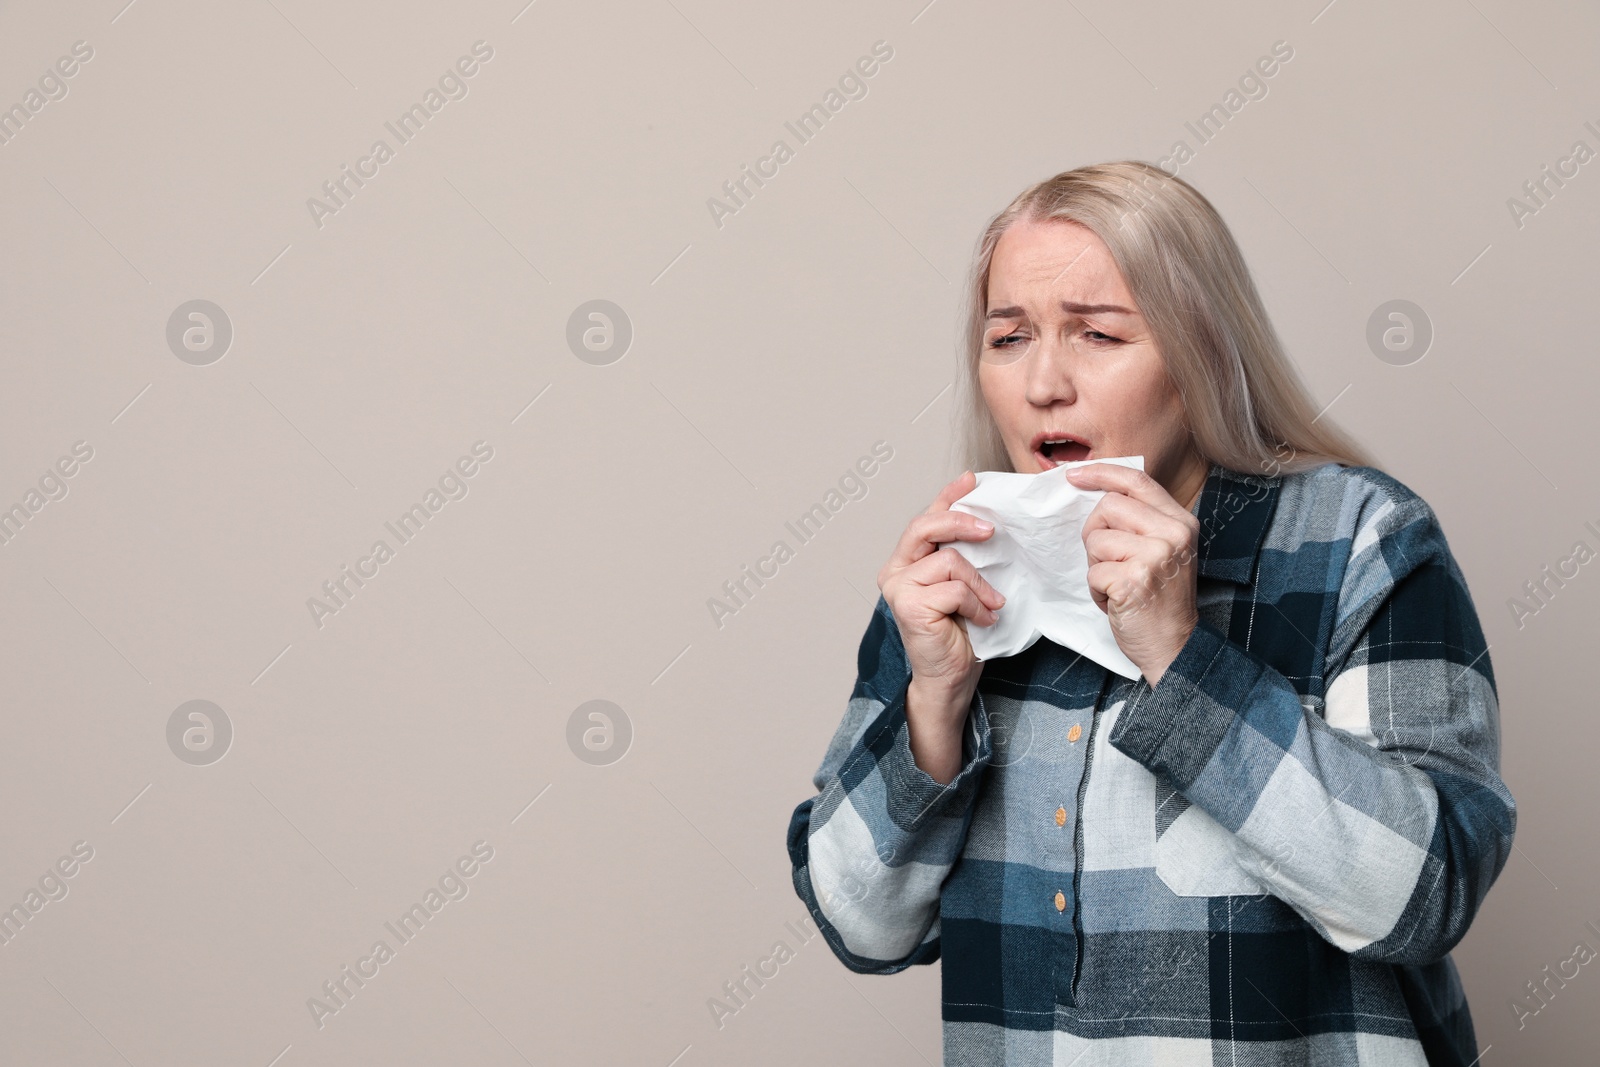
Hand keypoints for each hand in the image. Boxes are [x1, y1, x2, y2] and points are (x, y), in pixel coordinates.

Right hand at [877, 471, 1006, 696]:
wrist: (949, 678)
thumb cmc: (958, 634)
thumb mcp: (963, 586)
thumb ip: (963, 558)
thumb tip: (987, 524)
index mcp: (906, 561)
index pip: (926, 518)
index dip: (948, 496)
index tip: (971, 479)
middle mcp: (895, 570)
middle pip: (926, 526)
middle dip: (961, 521)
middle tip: (992, 531)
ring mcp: (899, 588)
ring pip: (950, 561)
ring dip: (980, 584)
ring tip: (992, 603)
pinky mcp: (909, 606)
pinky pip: (954, 590)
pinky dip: (976, 604)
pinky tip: (983, 620)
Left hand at [1064, 463, 1199, 685]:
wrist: (1174, 646)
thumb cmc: (1160, 599)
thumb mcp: (1163, 551)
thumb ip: (1140, 521)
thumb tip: (1095, 491)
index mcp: (1180, 521)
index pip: (1137, 480)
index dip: (1102, 473)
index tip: (1074, 474)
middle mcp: (1172, 534)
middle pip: (1108, 506)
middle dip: (1096, 533)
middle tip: (1111, 561)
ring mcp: (1154, 556)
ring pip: (1096, 539)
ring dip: (1096, 566)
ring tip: (1119, 585)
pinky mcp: (1133, 580)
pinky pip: (1092, 571)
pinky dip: (1097, 590)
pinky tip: (1117, 601)